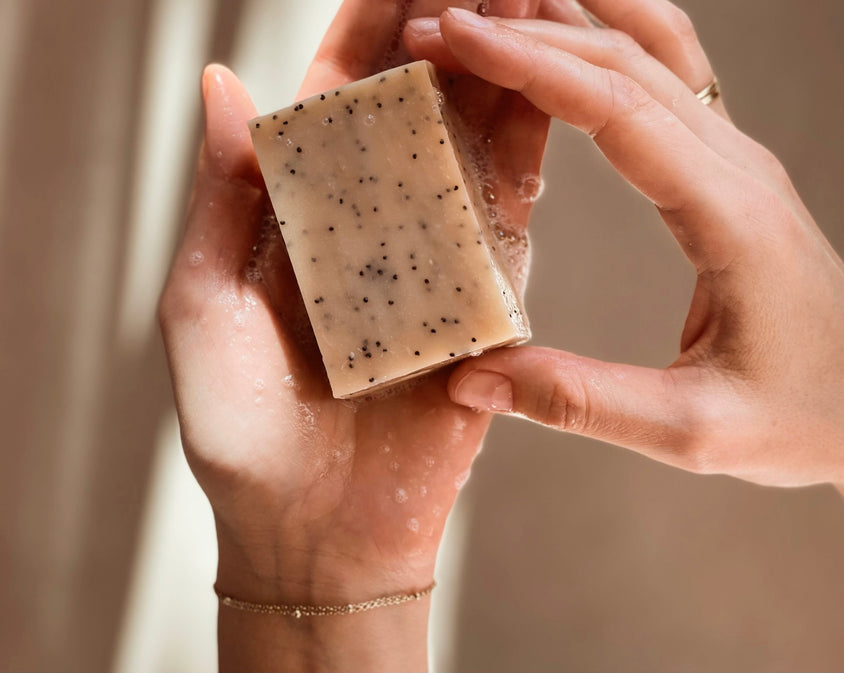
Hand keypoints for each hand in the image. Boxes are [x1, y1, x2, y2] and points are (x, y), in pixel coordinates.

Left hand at [158, 0, 565, 658]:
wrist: (314, 532)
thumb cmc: (239, 429)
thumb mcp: (203, 304)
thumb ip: (222, 197)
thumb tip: (228, 82)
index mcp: (299, 217)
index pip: (335, 100)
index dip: (364, 29)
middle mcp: (371, 226)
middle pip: (414, 107)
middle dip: (446, 31)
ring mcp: (434, 260)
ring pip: (469, 146)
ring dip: (495, 72)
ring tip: (521, 2)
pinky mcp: (485, 304)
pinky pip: (508, 218)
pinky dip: (528, 150)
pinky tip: (549, 86)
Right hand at [406, 1, 843, 487]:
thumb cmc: (803, 416)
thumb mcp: (691, 431)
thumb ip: (579, 400)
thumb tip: (472, 378)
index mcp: (730, 216)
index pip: (618, 108)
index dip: (532, 63)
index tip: (460, 36)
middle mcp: (738, 168)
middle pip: (627, 62)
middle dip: (528, 33)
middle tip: (443, 29)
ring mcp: (737, 162)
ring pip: (654, 53)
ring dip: (573, 23)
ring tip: (497, 14)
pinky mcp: (727, 173)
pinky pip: (668, 80)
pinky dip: (610, 45)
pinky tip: (570, 39)